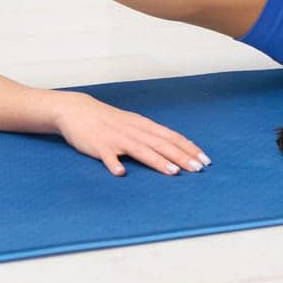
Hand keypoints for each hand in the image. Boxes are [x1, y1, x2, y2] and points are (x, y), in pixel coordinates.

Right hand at [53, 92, 210, 176]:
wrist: (77, 110)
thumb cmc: (108, 120)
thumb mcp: (133, 125)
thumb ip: (150, 136)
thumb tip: (172, 149)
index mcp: (143, 126)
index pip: (171, 136)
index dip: (188, 148)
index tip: (205, 159)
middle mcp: (134, 131)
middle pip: (161, 144)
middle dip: (181, 156)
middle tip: (198, 169)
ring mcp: (116, 138)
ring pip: (140, 149)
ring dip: (157, 161)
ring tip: (172, 172)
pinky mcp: (99, 146)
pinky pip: (107, 156)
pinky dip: (114, 164)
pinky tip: (120, 172)